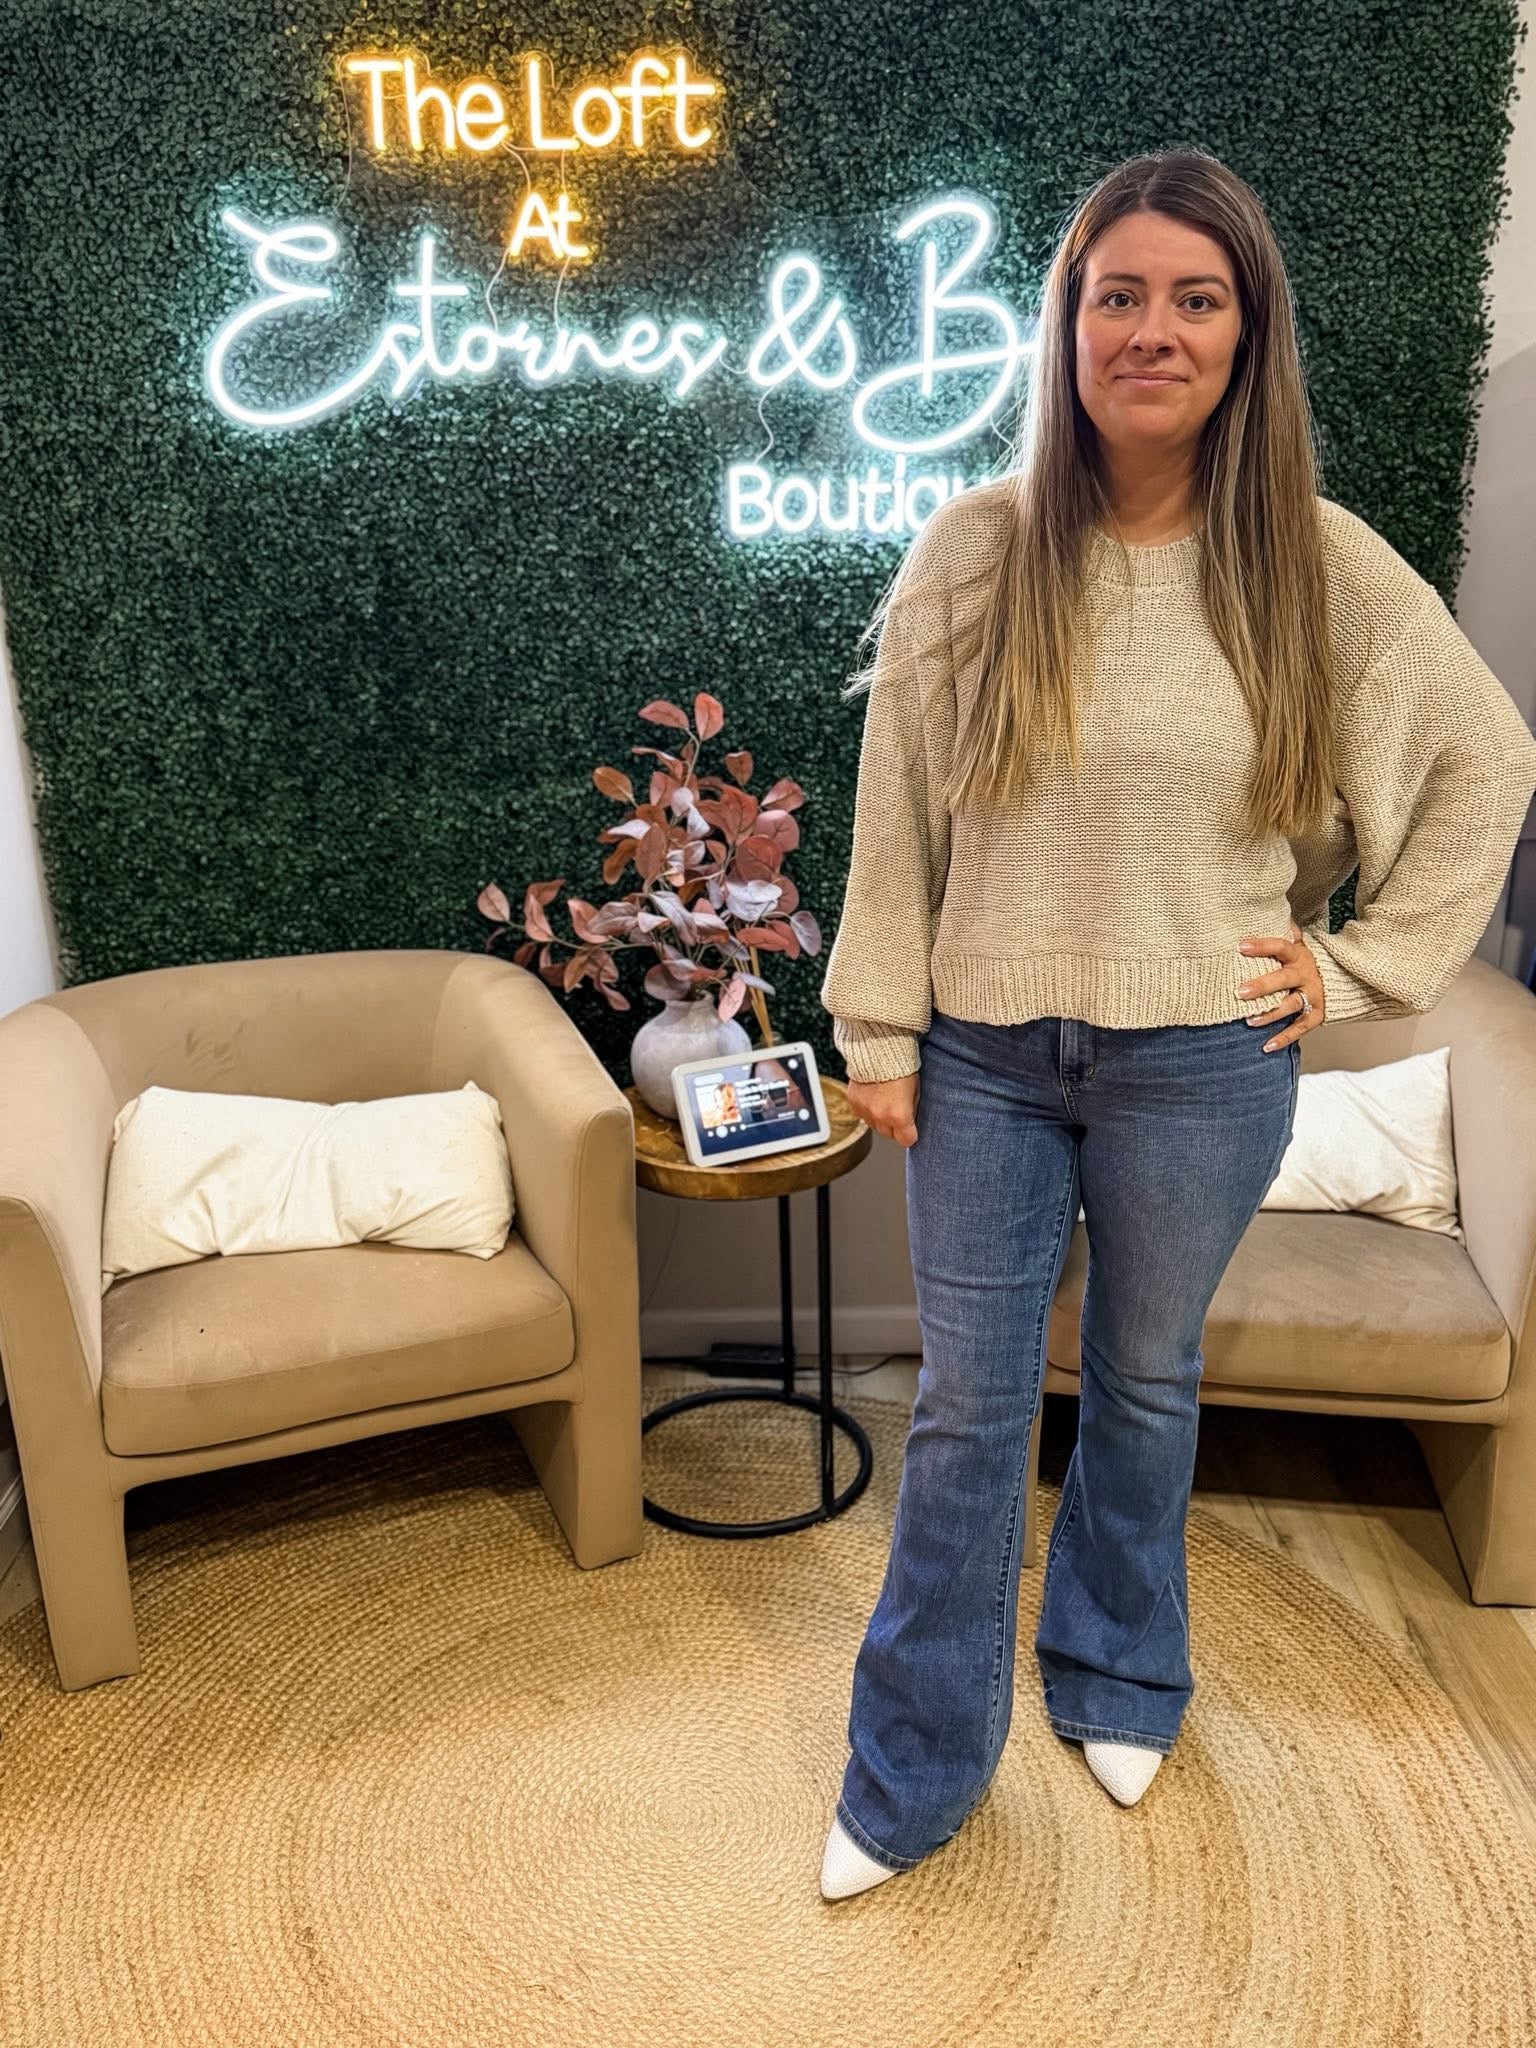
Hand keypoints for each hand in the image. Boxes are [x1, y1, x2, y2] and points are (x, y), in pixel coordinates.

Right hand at [846, 1072, 919, 1146]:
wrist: (879, 1049)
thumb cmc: (902, 1067)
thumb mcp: (916, 1091)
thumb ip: (911, 1110)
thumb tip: (910, 1121)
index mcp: (899, 1116)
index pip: (906, 1140)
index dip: (910, 1134)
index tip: (911, 1128)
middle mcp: (880, 1116)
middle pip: (888, 1134)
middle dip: (894, 1127)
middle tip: (898, 1111)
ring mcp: (864, 1110)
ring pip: (874, 1125)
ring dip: (879, 1118)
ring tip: (884, 1101)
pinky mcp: (853, 1102)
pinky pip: (862, 1114)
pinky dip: (867, 1108)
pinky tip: (873, 1095)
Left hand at [1235, 920, 1326, 1048]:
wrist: (1340, 979)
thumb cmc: (1305, 961)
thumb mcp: (1298, 943)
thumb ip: (1283, 930)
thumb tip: (1263, 909)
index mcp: (1299, 955)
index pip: (1280, 947)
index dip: (1261, 945)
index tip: (1240, 945)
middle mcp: (1306, 976)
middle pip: (1283, 980)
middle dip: (1262, 986)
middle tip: (1240, 991)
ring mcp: (1312, 997)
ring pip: (1289, 1006)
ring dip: (1269, 1014)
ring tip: (1248, 1020)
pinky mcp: (1316, 1015)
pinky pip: (1299, 1029)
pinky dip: (1283, 1038)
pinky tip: (1266, 1046)